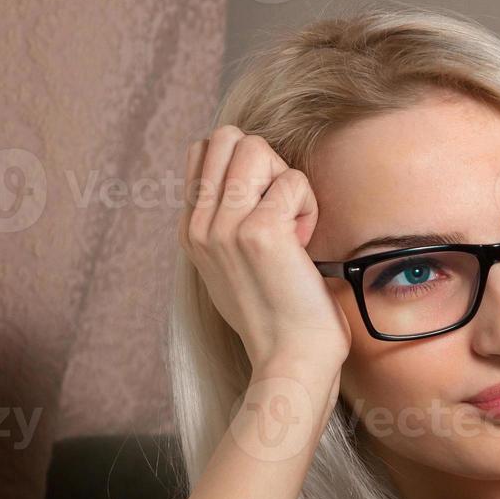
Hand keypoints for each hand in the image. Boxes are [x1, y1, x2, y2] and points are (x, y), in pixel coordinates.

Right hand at [179, 125, 351, 376]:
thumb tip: (247, 175)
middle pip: (228, 137)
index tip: (267, 212)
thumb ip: (228, 222)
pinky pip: (293, 180)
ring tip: (292, 226)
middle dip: (267, 164)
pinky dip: (308, 206)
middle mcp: (199, 225)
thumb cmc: (280, 317)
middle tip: (282, 212)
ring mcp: (223, 227)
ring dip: (286, 180)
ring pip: (255, 147)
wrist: (291, 360)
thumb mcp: (236, 265)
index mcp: (191, 231)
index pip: (205, 151)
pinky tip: (304, 245)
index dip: (249, 167)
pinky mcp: (259, 233)